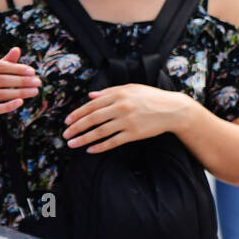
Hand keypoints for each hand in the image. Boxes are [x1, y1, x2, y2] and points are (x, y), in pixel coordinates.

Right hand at [0, 47, 40, 123]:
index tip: (33, 72)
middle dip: (22, 81)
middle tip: (38, 82)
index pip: (0, 66)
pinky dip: (10, 105)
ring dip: (21, 93)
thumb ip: (5, 63)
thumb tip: (17, 49)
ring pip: (0, 94)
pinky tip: (21, 102)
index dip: (18, 68)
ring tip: (35, 91)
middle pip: (1, 80)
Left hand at [62, 83, 193, 152]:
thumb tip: (90, 96)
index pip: (92, 105)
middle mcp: (122, 107)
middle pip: (93, 119)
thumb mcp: (131, 88)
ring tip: (73, 144)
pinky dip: (101, 146)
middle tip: (65, 135)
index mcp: (119, 95)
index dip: (77, 114)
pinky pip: (113, 141)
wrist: (173, 110)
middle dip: (77, 127)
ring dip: (84, 138)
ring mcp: (128, 121)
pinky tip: (90, 150)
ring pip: (100, 132)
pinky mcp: (134, 133)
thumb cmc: (151, 97)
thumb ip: (109, 91)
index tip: (67, 121)